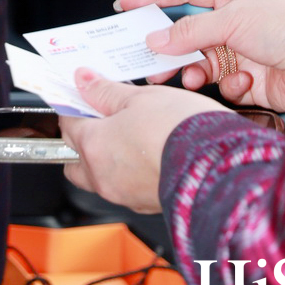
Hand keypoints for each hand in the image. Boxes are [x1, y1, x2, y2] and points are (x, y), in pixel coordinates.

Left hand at [60, 71, 227, 211]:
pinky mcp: (147, 204)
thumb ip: (106, 91)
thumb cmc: (179, 130)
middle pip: (76, 158)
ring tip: (131, 132)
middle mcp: (103, 176)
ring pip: (100, 176)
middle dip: (84, 137)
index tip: (85, 94)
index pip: (67, 123)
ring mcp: (125, 195)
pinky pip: (126, 188)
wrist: (217, 166)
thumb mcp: (139, 97)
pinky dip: (129, 172)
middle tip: (104, 114)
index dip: (76, 105)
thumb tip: (84, 80)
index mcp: (93, 146)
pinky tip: (149, 152)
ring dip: (107, 157)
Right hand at [117, 0, 284, 112]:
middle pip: (190, 29)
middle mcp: (238, 16)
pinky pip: (224, 82)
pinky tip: (241, 82)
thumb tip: (156, 39)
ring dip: (194, 69)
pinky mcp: (253, 77)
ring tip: (188, 78)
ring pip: (203, 60)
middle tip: (146, 58)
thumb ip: (191, 30)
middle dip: (170, 45)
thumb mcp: (233, 18)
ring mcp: (245, 47)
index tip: (128, 5)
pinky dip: (227, 84)